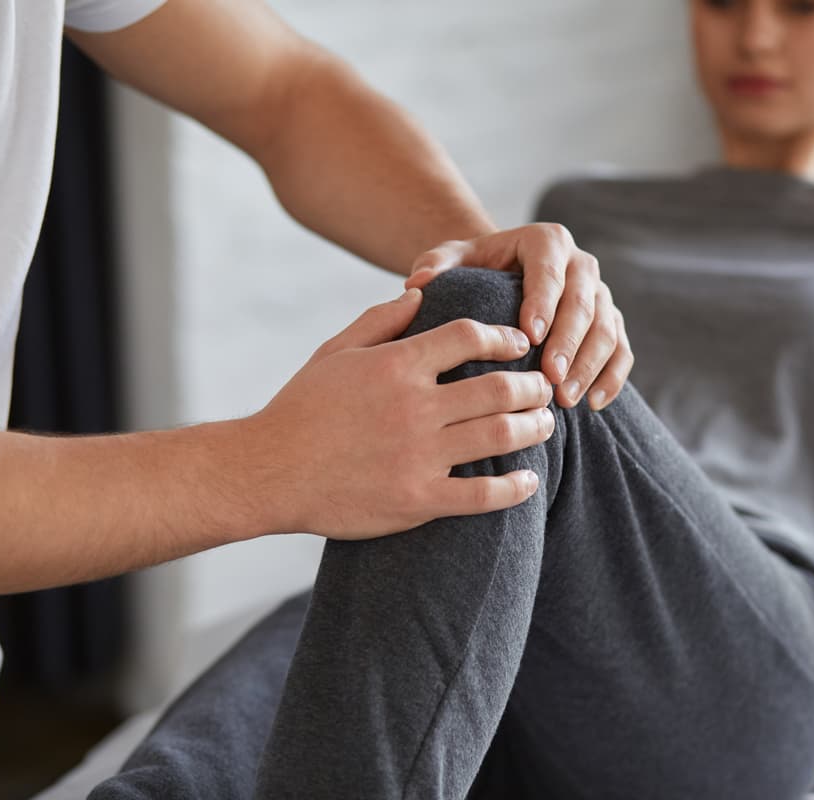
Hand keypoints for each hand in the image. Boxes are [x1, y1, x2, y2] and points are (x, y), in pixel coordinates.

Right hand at [246, 288, 554, 538]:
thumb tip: (419, 293)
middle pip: (498, 387)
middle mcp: (414, 407)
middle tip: (544, 387)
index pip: (469, 337)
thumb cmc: (301, 409)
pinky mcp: (418, 499)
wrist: (267, 472)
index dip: (504, 336)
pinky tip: (529, 481)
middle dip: (533, 385)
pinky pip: (481, 495)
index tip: (520, 342)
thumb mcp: (334, 352)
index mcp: (397, 366)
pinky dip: (514, 488)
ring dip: (533, 427)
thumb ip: (380, 320)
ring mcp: (419, 455)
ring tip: (545, 423)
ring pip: (499, 435)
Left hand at [405, 224, 633, 410]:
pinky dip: (612, 378)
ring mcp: (601, 295)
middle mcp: (581, 264)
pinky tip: (593, 404)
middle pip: (585, 303)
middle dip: (569, 342)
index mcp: (546, 241)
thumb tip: (415, 285)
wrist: (504, 277)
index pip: (550, 270)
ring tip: (565, 399)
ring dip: (589, 366)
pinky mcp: (612, 323)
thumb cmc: (475, 270)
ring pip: (607, 329)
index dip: (544, 302)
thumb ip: (435, 266)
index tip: (529, 336)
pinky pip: (621, 351)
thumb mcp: (452, 260)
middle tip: (550, 379)